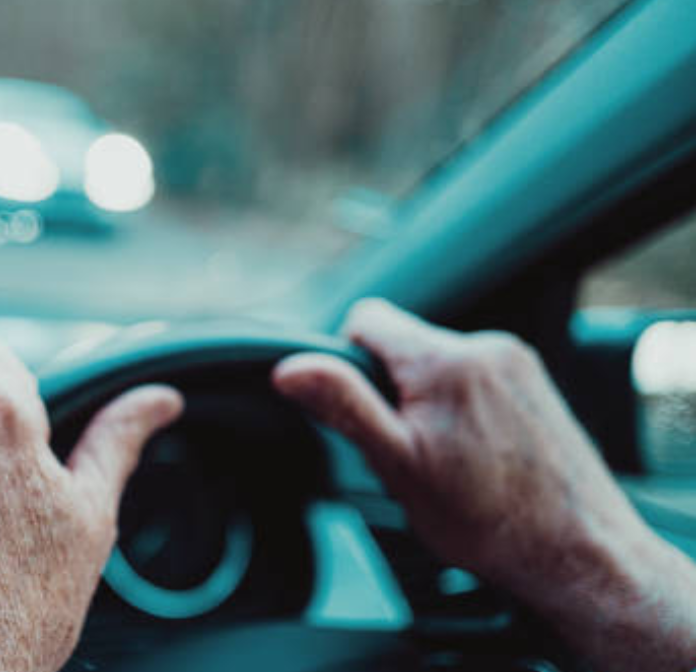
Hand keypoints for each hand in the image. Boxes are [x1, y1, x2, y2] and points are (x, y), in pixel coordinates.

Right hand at [273, 299, 695, 671]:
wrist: (577, 551)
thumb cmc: (489, 521)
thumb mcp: (397, 465)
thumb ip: (343, 405)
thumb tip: (291, 367)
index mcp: (443, 361)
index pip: (366, 317)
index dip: (348, 361)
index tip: (364, 411)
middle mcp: (485, 347)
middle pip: (404, 344)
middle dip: (393, 390)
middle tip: (409, 450)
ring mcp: (516, 362)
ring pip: (438, 364)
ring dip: (429, 401)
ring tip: (448, 459)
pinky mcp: (535, 382)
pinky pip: (475, 377)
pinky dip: (463, 408)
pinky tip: (476, 456)